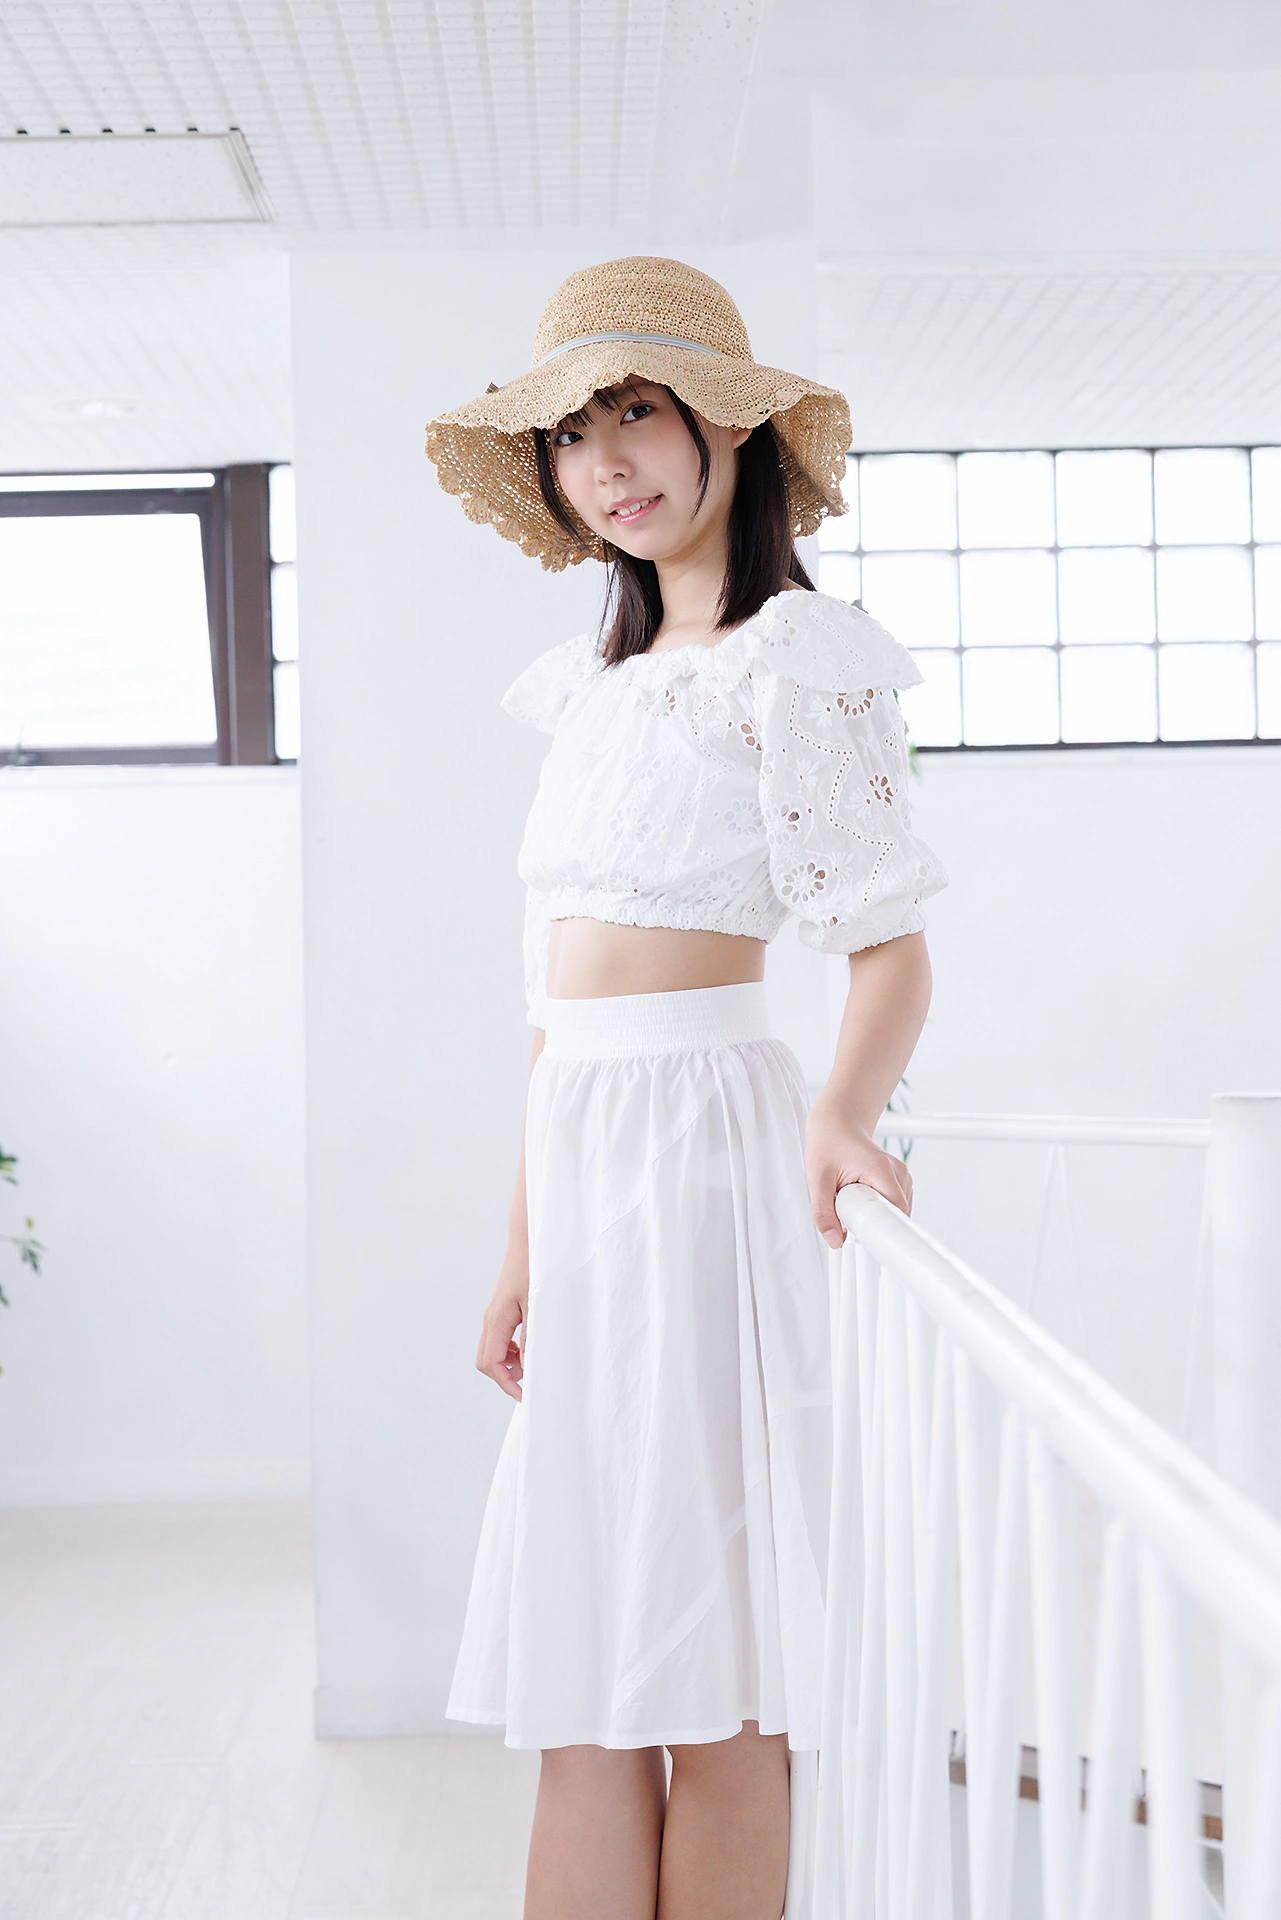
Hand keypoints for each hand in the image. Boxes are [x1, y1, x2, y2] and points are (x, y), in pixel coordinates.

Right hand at [476, 1253, 528, 1400]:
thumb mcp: (537, 1305)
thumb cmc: (534, 1267)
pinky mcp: (502, 1309)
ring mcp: (495, 1314)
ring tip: (533, 1360)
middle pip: (486, 1361)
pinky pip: (500, 1339)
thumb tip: (527, 1366)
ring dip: (509, 1363)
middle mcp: (491, 1319)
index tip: (525, 1395)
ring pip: (492, 1351)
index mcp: (496, 1320)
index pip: (491, 1364)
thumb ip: (531, 1336)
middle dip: (505, 1376)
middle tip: (530, 1381)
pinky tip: (529, 1344)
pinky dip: (512, 1350)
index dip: (506, 1383)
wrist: (529, 1240)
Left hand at [805, 1099, 912, 1246]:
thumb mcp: (817, 1180)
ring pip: (896, 1212)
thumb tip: (835, 1241)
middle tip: (849, 1214)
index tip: (869, 1242)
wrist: (837, 1122)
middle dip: (874, 1223)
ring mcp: (901, 1176)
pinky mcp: (899, 1180)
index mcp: (882, 1170)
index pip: (896, 1213)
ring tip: (853, 1199)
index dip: (884, 1232)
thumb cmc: (828, 1143)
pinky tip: (862, 1198)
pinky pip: (894, 1206)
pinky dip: (879, 1209)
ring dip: (875, 1215)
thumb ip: (823, 1213)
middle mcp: (898, 1172)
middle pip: (897, 1215)